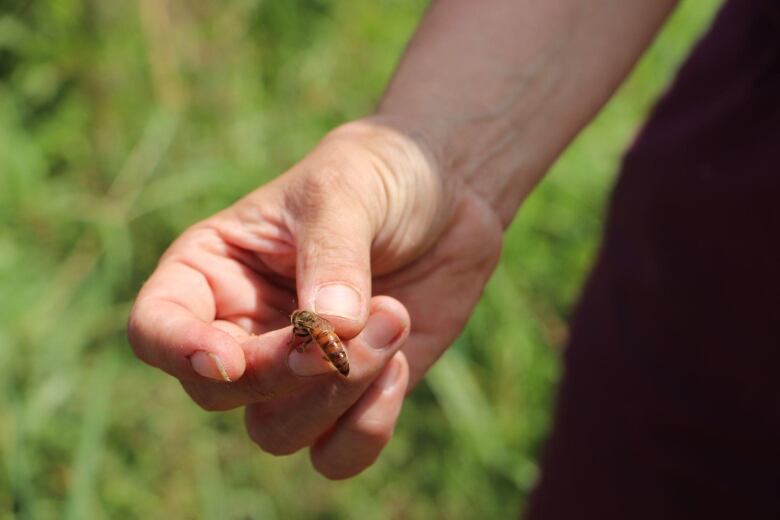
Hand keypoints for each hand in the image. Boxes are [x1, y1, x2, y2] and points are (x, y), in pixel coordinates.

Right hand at [127, 118, 501, 477]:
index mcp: (213, 272)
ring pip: (277, 433)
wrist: (445, 192)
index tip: (228, 357)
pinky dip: (367, 427)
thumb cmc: (376, 174)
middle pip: (220, 392)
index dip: (179, 352)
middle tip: (351, 326)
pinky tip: (401, 361)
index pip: (155, 328)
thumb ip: (331, 258)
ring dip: (336, 397)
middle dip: (283, 372)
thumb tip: (327, 333)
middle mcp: (243, 330)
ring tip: (394, 320)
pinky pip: (336, 453)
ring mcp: (295, 370)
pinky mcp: (352, 395)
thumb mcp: (344, 191)